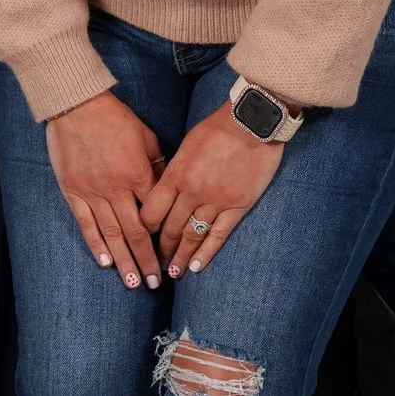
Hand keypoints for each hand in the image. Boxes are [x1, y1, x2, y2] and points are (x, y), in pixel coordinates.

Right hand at [44, 90, 164, 289]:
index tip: (172, 254)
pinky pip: (85, 223)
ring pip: (111, 234)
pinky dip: (95, 244)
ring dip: (123, 261)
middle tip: (154, 283)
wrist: (77, 105)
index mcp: (138, 175)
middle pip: (135, 233)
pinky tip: (104, 262)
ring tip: (132, 282)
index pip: (155, 215)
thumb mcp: (146, 137)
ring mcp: (93, 192)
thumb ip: (159, 164)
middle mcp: (117, 189)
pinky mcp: (73, 191)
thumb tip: (169, 186)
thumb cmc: (114, 117)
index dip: (164, 237)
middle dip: (146, 260)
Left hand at [140, 100, 285, 277]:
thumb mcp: (187, 145)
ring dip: (181, 257)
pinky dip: (206, 253)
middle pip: (170, 228)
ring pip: (192, 236)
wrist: (252, 122)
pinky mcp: (238, 205)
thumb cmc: (218, 128)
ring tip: (174, 273)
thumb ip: (176, 169)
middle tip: (155, 264)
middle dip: (161, 249)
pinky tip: (197, 267)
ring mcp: (215, 200)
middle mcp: (192, 191)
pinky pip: (219, 235)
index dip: (145, 227)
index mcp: (176, 173)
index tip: (143, 237)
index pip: (152, 210)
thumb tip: (167, 188)